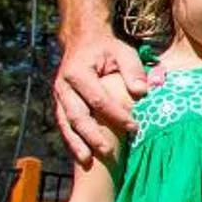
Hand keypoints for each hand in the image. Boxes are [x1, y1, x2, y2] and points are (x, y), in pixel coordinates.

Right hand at [53, 28, 145, 168]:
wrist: (82, 40)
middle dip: (92, 135)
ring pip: (66, 123)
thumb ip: (133, 70)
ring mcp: (59, 96)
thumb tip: (142, 92)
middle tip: (108, 152)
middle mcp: (63, 86)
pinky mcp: (60, 104)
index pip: (98, 99)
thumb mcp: (123, 52)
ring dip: (76, 143)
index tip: (134, 127)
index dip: (115, 115)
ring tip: (87, 161)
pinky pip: (64, 125)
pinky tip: (81, 156)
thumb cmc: (107, 48)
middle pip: (77, 115)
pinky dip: (71, 140)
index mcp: (77, 72)